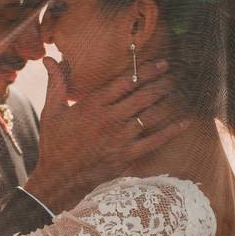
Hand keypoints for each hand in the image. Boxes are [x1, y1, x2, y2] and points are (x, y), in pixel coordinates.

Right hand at [23, 57, 192, 212]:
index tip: (160, 64)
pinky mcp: (127, 155)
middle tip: (175, 75)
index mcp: (93, 104)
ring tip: (179, 92)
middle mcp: (110, 118)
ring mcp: (120, 137)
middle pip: (143, 95)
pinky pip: (155, 140)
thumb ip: (56, 83)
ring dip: (168, 101)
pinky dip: (172, 130)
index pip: (125, 81)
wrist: (60, 177)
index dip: (146, 70)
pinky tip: (185, 122)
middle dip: (162, 83)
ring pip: (151, 114)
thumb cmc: (55, 143)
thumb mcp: (52, 111)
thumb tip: (49, 58)